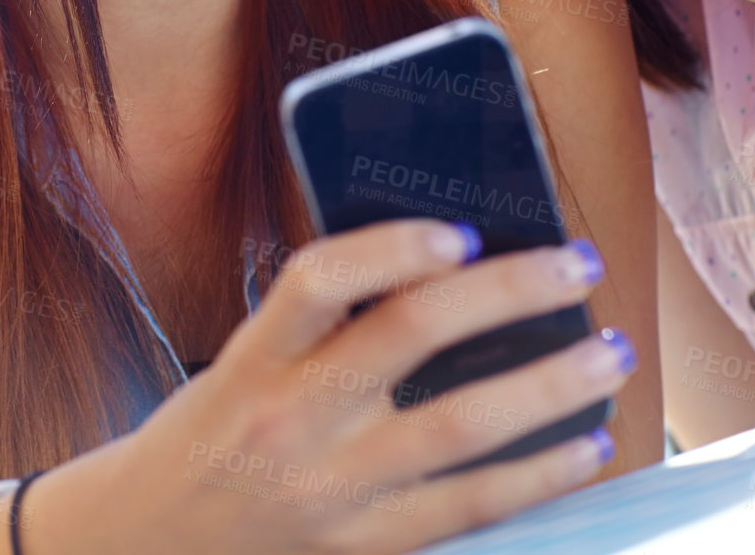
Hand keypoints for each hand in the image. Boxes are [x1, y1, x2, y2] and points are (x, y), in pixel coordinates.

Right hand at [17, 221, 632, 554]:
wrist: (145, 542)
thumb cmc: (206, 438)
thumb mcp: (237, 368)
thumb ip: (316, 327)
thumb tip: (439, 273)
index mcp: (251, 361)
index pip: (317, 281)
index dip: (393, 247)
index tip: (459, 231)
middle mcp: (291, 420)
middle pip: (413, 337)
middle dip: (510, 292)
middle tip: (577, 263)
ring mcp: (333, 490)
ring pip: (463, 425)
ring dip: (552, 384)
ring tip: (609, 353)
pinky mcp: (366, 546)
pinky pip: (473, 505)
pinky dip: (541, 474)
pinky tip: (585, 446)